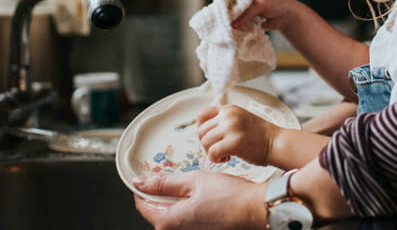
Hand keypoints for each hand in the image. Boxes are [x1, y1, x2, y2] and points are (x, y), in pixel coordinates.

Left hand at [133, 171, 265, 229]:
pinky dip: (188, 205)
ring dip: (175, 199)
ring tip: (191, 185)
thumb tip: (141, 182)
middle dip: (161, 193)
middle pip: (156, 211)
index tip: (149, 175)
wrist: (256, 209)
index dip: (143, 187)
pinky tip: (201, 195)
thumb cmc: (230, 196)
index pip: (143, 205)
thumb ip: (165, 182)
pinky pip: (185, 218)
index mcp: (170, 220)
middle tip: (175, 176)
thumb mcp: (194, 180)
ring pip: (172, 214)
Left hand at [197, 105, 280, 165]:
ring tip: (225, 155)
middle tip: (219, 149)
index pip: (201, 114)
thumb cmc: (260, 136)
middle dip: (206, 144)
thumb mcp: (240, 119)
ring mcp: (231, 127)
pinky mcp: (234, 142)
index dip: (201, 128)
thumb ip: (224, 122)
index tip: (210, 138)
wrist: (277, 143)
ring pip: (205, 142)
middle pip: (200, 131)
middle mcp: (228, 115)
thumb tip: (205, 133)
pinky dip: (216, 159)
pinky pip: (212, 153)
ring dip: (212, 152)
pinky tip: (228, 159)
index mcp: (229, 109)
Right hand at [213, 0, 300, 31]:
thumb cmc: (277, 3)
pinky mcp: (245, 20)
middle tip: (221, 18)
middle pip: (225, 3)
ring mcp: (243, 9)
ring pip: (229, 14)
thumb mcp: (261, 3)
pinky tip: (234, 30)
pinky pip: (236, 23)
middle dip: (222, 10)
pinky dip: (235, 27)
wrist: (288, 16)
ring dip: (228, 20)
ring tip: (227, 26)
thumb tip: (232, 24)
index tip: (217, 3)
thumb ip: (247, 13)